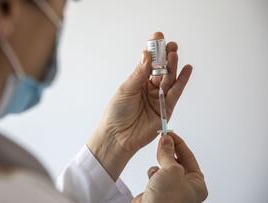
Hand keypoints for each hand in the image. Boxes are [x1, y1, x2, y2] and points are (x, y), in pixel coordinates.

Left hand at [87, 32, 191, 179]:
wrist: (117, 137)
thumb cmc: (116, 113)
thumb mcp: (126, 89)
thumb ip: (139, 73)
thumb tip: (147, 54)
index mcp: (138, 82)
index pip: (148, 63)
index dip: (154, 51)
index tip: (158, 37)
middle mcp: (149, 88)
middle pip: (161, 70)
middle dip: (166, 57)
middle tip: (170, 45)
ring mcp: (158, 98)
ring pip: (169, 79)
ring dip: (173, 66)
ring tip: (175, 54)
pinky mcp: (166, 109)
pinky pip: (176, 93)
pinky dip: (182, 81)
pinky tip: (186, 69)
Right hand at [132, 133, 207, 202]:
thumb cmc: (167, 200)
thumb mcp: (171, 170)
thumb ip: (168, 153)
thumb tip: (167, 140)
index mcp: (196, 184)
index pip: (189, 157)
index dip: (179, 143)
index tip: (169, 133)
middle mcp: (185, 187)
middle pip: (177, 161)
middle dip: (168, 153)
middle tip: (162, 139)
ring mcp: (171, 189)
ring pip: (164, 167)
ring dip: (159, 165)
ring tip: (158, 169)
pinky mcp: (158, 191)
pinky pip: (156, 175)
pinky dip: (152, 174)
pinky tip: (152, 179)